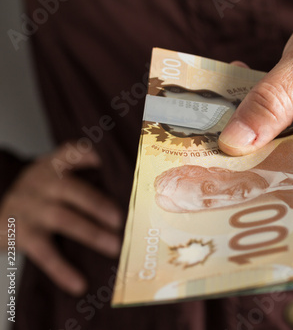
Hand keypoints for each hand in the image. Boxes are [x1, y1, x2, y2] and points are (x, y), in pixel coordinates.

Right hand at [0, 144, 121, 294]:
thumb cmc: (40, 193)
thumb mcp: (54, 174)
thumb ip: (83, 174)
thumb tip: (129, 191)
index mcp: (54, 165)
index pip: (72, 152)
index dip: (89, 154)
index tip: (107, 160)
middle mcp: (41, 182)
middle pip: (72, 190)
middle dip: (99, 204)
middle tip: (123, 221)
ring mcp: (29, 207)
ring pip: (63, 218)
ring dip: (92, 234)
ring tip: (115, 247)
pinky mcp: (21, 233)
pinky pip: (43, 252)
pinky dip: (62, 270)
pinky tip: (78, 284)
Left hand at [220, 2, 292, 203]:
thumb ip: (271, 101)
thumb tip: (234, 144)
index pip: (287, 170)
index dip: (250, 161)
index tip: (221, 144)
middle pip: (288, 177)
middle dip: (256, 149)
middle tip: (237, 114)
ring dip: (269, 147)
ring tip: (266, 112)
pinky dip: (286, 149)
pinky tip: (283, 123)